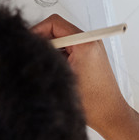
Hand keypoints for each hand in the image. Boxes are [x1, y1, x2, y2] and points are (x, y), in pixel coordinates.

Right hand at [31, 13, 131, 139]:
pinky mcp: (89, 56)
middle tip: (33, 55)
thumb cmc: (94, 102)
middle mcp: (89, 41)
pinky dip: (58, 55)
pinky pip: (68, 48)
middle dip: (43, 40)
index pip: (54, 23)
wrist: (110, 116)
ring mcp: (90, 48)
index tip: (27, 42)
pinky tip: (55, 70)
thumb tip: (31, 47)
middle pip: (57, 29)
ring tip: (46, 66)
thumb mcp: (63, 77)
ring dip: (50, 49)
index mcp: (84, 43)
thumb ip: (47, 57)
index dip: (37, 30)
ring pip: (61, 39)